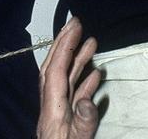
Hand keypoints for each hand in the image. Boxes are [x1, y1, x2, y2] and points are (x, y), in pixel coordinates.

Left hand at [37, 17, 99, 138]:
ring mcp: (58, 114)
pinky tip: (95, 75)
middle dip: (64, 43)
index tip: (74, 26)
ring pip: (66, 80)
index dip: (65, 45)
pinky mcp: (65, 122)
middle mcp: (52, 108)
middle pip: (55, 68)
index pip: (55, 70)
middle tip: (76, 24)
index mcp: (52, 110)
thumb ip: (83, 122)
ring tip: (91, 43)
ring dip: (77, 59)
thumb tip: (87, 101)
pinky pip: (73, 96)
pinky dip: (84, 82)